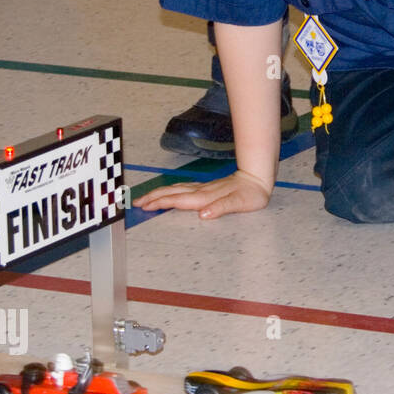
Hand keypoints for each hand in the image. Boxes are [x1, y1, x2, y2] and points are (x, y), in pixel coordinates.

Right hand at [134, 168, 271, 218]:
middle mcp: (201, 191)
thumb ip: (222, 208)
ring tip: (145, 198)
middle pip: (172, 193)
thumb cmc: (251, 194)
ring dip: (159, 193)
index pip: (178, 200)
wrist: (258, 178)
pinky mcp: (206, 187)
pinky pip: (182, 188)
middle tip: (135, 203)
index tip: (144, 206)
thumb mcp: (240, 203)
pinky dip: (171, 191)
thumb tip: (204, 214)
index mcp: (205, 197)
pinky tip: (169, 192)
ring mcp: (203, 188)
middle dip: (153, 197)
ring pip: (175, 189)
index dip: (160, 203)